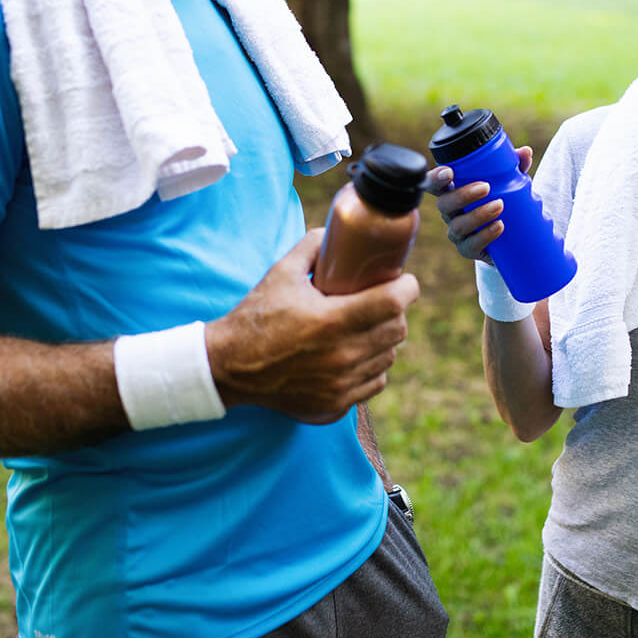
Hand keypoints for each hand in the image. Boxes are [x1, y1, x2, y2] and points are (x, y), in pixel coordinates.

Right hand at [205, 229, 418, 422]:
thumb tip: (337, 233)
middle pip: (397, 330)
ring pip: (389, 357)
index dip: (407, 288)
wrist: (230, 367)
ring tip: (368, 327)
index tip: (405, 281)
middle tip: (383, 301)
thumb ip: (313, 246)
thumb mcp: (282, 272)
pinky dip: (372, 366)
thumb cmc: (257, 317)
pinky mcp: (337, 404)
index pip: (393, 302)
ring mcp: (341, 384)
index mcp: (331, 321)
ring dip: (384, 339)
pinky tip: (357, 354)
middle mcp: (342, 356)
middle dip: (396, 311)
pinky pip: (375, 382)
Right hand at [424, 146, 533, 263]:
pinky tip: (499, 226)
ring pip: (457, 226)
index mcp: (452, 191)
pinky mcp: (468, 249)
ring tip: (499, 206)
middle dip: (462, 195)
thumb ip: (514, 165)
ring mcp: (457, 232)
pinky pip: (470, 246)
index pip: (434, 184)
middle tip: (485, 187)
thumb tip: (524, 152)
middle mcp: (450, 212)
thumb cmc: (502, 199)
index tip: (449, 172)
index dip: (435, 178)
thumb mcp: (509, 181)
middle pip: (444, 204)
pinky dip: (484, 236)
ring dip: (477, 215)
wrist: (511, 236)